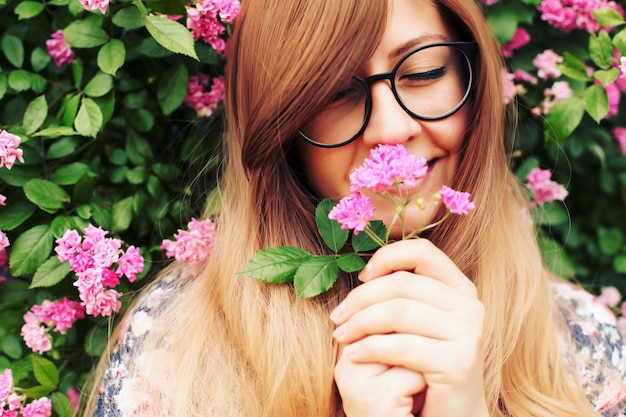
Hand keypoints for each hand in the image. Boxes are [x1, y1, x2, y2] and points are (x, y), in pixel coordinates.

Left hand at [332, 239, 488, 416]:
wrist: (451, 415)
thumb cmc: (423, 365)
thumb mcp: (414, 322)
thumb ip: (400, 293)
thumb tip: (364, 270)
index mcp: (460, 288)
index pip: (421, 251)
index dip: (386, 257)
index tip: (362, 276)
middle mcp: (469, 305)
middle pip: (402, 283)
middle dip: (361, 298)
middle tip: (338, 317)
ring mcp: (468, 333)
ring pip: (398, 312)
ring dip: (360, 323)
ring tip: (342, 336)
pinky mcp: (459, 362)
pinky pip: (402, 346)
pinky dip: (370, 348)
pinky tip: (353, 355)